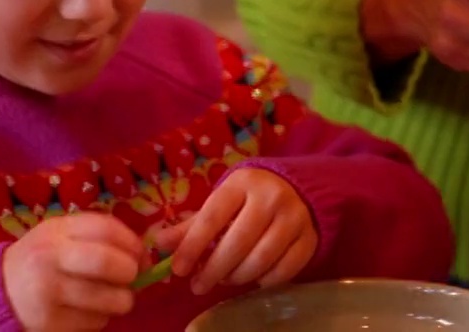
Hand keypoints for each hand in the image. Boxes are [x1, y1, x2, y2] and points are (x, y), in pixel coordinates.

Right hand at [2, 213, 147, 331]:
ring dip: (122, 300)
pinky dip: (101, 318)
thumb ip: (98, 237)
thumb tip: (144, 256)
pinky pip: (96, 322)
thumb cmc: (42, 260)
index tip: (141, 255)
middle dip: (130, 272)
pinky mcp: (50, 323)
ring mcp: (48, 292)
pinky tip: (88, 311)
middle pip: (106, 262)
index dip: (133, 243)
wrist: (0, 293)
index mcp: (56, 231)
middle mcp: (49, 258)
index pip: (106, 228)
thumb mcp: (61, 237)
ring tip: (113, 297)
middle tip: (130, 279)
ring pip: (109, 299)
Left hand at [156, 168, 316, 295]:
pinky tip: (253, 279)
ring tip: (224, 279)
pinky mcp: (309, 239)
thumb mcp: (220, 201)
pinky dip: (265, 281)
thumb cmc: (248, 198)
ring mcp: (294, 218)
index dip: (192, 246)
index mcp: (242, 183)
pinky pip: (285, 270)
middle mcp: (271, 197)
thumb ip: (191, 225)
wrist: (298, 189)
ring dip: (237, 277)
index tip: (178, 270)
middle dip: (214, 270)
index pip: (212, 217)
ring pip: (262, 259)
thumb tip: (159, 244)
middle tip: (198, 286)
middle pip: (238, 242)